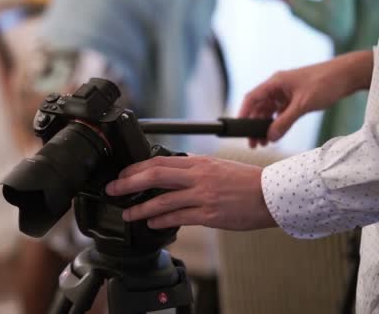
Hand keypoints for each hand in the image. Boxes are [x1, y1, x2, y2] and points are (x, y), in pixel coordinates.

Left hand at [105, 156, 276, 230]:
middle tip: (113, 189)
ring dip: (140, 208)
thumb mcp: (216, 167)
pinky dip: (161, 220)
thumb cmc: (246, 182)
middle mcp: (198, 176)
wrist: (272, 195)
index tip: (122, 174)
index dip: (136, 168)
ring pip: (162, 199)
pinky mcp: (209, 215)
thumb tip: (171, 174)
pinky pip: (179, 217)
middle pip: (154, 175)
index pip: (159, 161)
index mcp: (198, 163)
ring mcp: (203, 195)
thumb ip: (193, 170)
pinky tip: (151, 224)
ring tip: (127, 213)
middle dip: (129, 183)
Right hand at [239, 50, 372, 146]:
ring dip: (266, 126)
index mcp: (275, 83)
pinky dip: (277, 123)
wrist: (348, 75)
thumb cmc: (325, 82)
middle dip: (255, 125)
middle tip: (253, 143)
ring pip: (269, 111)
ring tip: (264, 142)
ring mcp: (286, 93)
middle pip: (259, 107)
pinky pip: (281, 112)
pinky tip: (276, 134)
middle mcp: (278, 87)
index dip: (243, 113)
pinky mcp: (295, 98)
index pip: (252, 98)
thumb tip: (271, 137)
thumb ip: (284, 122)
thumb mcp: (302, 105)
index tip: (240, 129)